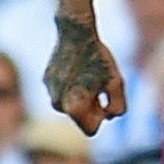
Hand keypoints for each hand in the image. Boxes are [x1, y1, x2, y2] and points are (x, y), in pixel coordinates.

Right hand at [44, 18, 125, 133]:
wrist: (76, 33)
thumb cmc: (99, 59)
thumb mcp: (117, 84)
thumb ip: (117, 108)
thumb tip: (107, 118)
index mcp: (73, 108)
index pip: (92, 129)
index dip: (103, 116)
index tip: (106, 98)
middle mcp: (57, 104)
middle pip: (82, 117)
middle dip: (93, 106)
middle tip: (100, 83)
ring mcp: (49, 92)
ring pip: (73, 104)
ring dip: (84, 95)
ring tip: (90, 74)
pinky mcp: (46, 81)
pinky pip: (65, 91)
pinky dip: (74, 85)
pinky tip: (80, 67)